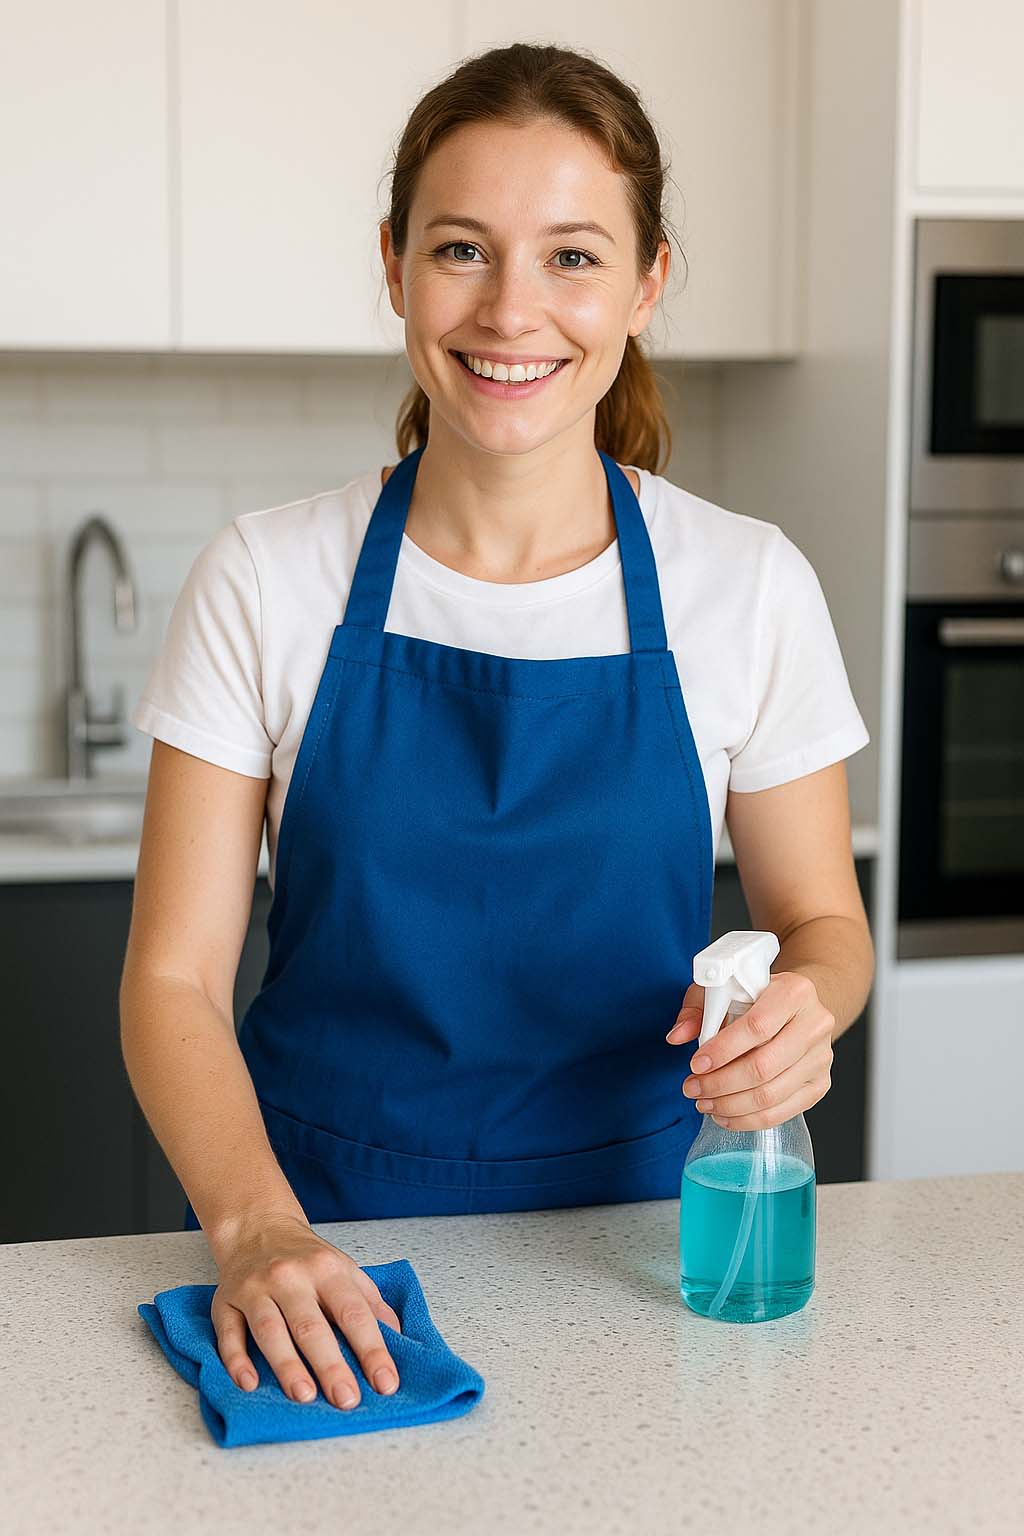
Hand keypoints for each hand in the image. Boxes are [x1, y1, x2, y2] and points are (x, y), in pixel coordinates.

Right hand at [209, 1211, 402, 1409]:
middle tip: (347, 1399)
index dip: (372, 1349)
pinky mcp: (224, 1302)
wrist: (258, 1228)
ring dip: (287, 1365)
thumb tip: (400, 1338)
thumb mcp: (345, 1271)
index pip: (353, 1312)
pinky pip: (228, 1333)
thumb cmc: (307, 1259)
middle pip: (311, 1325)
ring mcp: (254, 1289)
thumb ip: (371, 1303)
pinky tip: (249, 1383)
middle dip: (330, 1365)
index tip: (386, 1382)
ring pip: (269, 1330)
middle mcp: (289, 1277)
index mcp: (326, 1270)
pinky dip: (236, 1360)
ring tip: (304, 1395)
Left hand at [664, 971, 834, 1129]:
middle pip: (764, 1067)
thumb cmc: (757, 995)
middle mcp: (815, 1025)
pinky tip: (725, 1115)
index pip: (757, 1027)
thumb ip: (698, 1010)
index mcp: (795, 992)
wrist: (797, 1006)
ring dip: (730, 1105)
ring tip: (704, 1102)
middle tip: (692, 1088)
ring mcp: (821, 1058)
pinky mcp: (820, 1084)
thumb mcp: (724, 989)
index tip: (695, 1063)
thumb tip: (676, 1036)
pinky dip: (749, 1120)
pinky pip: (783, 1111)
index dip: (722, 1050)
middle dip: (720, 1084)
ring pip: (772, 1094)